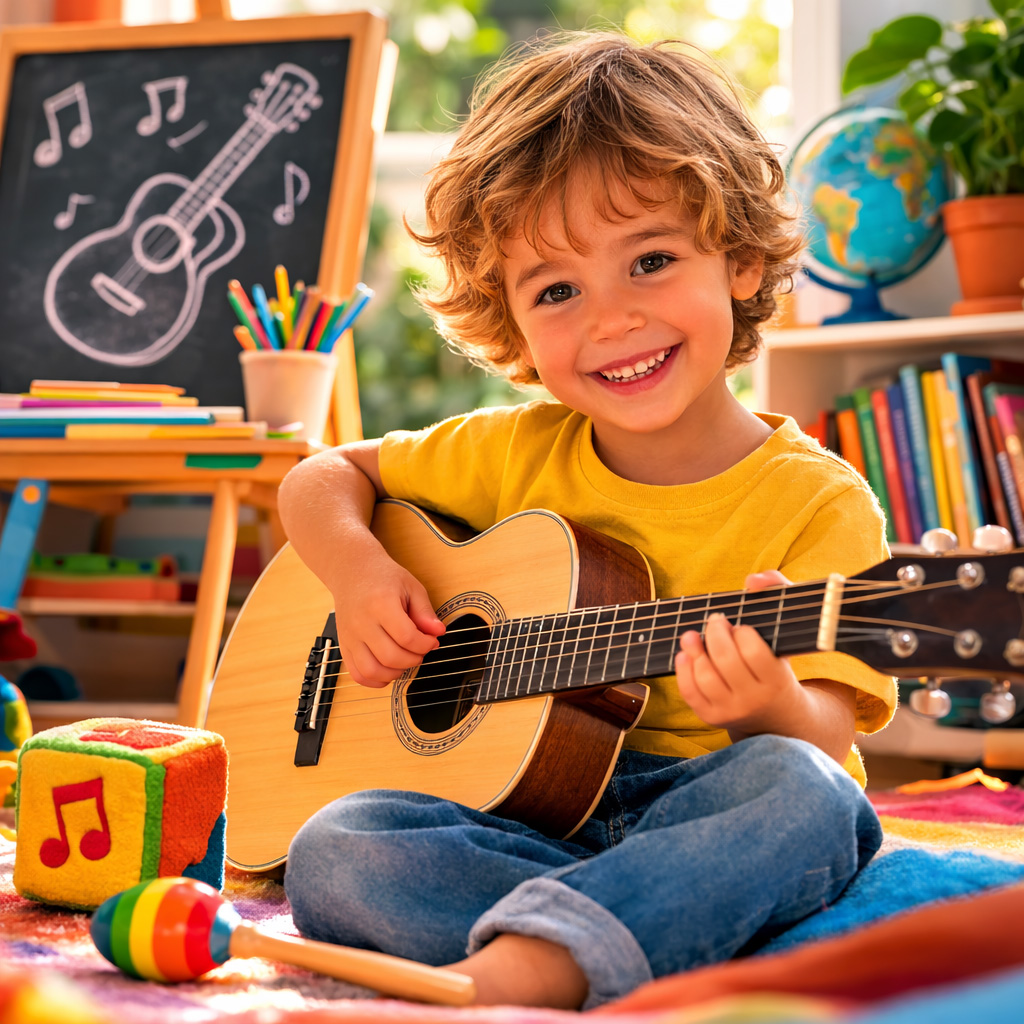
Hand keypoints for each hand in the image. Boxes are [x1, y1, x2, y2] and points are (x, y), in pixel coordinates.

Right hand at [331, 545, 444, 687]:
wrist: (352, 572)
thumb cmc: (383, 578)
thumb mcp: (411, 587)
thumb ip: (425, 612)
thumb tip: (438, 632)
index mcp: (380, 604)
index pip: (407, 637)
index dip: (425, 644)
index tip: (432, 641)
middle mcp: (362, 622)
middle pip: (391, 657)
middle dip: (414, 659)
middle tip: (421, 650)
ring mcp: (350, 636)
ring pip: (372, 670)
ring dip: (395, 673)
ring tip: (405, 660)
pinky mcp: (344, 646)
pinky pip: (358, 674)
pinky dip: (375, 680)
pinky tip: (389, 669)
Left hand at [674, 570, 803, 736]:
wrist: (777, 713)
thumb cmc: (777, 660)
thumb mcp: (785, 627)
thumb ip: (777, 590)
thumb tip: (753, 579)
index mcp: (776, 680)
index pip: (753, 650)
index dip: (741, 631)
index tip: (739, 626)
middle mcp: (754, 699)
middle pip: (725, 661)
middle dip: (714, 632)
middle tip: (715, 621)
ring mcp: (731, 711)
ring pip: (705, 677)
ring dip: (694, 649)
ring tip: (693, 635)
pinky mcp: (711, 717)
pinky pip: (689, 692)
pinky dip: (682, 669)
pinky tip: (685, 653)